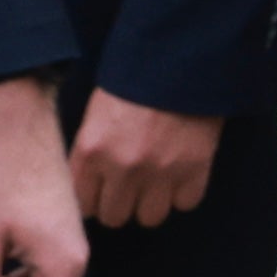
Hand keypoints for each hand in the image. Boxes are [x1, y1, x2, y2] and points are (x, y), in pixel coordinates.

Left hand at [68, 90, 221, 229]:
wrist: (181, 58)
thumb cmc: (134, 79)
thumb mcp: (97, 112)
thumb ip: (91, 151)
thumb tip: (92, 183)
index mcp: (92, 151)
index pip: (82, 205)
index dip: (93, 199)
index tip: (101, 192)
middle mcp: (122, 168)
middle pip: (114, 217)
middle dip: (121, 204)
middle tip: (130, 187)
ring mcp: (160, 172)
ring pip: (149, 218)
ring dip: (153, 203)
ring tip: (157, 184)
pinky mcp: (195, 169)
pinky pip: (185, 204)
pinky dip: (184, 193)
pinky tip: (181, 175)